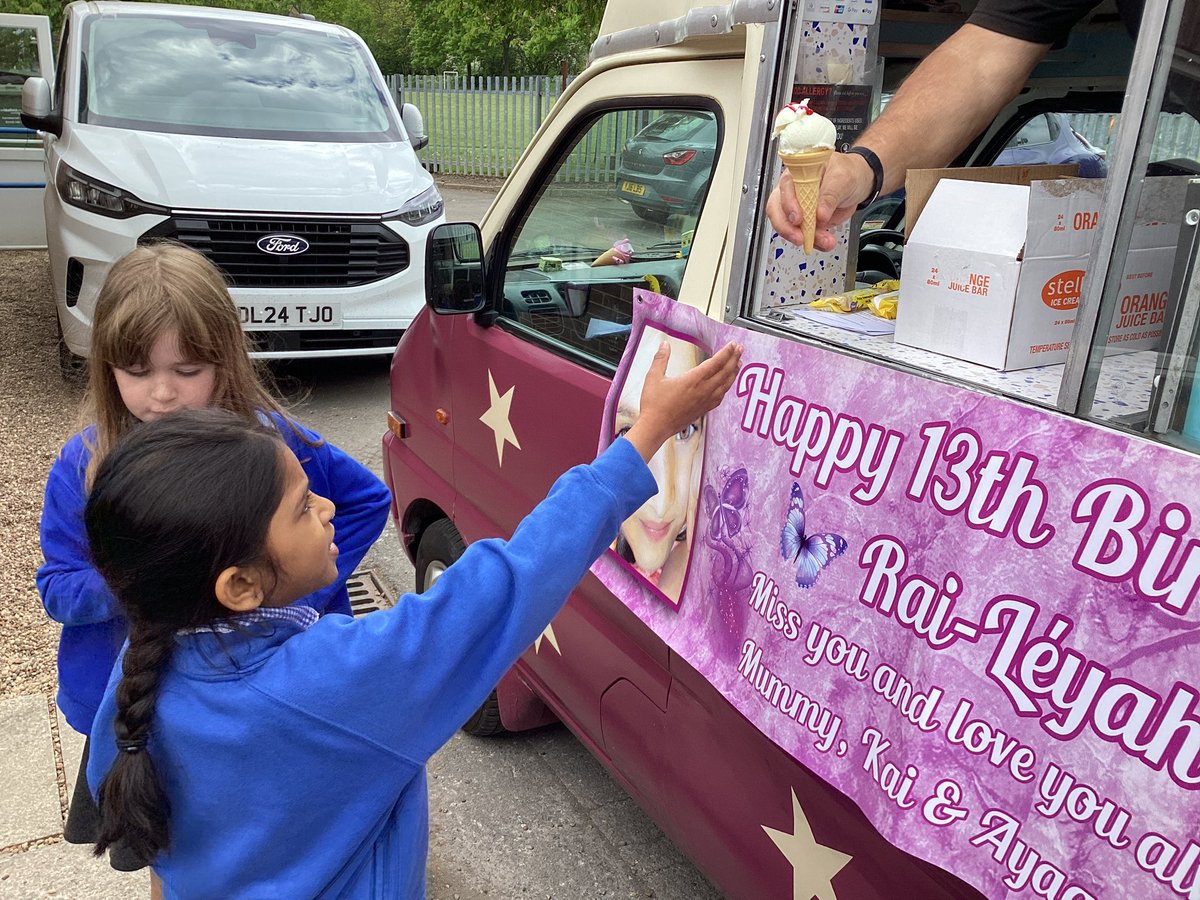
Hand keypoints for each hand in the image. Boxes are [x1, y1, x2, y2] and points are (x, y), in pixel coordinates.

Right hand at [624, 340, 742, 461]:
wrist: (656, 427)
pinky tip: (727, 385)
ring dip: (733, 372)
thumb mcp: (653, 377)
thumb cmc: (654, 405)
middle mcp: (703, 390)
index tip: (733, 344)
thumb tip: (664, 344)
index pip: (716, 362)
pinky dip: (727, 388)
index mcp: (693, 379)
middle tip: (740, 349)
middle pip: (725, 372)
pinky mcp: (704, 410)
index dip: (726, 352)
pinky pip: (721, 397)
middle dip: (734, 359)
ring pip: (726, 385)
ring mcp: (705, 401)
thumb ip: (660, 358)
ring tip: (738, 364)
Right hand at [765, 152, 874, 251]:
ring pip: (791, 227)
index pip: (785, 189)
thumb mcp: (842, 179)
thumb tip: (820, 215)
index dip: (788, 204)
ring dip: (807, 238)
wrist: (858, 184)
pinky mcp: (807, 222)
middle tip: (801, 238)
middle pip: (778, 211)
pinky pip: (805, 235)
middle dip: (788, 228)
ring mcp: (799, 208)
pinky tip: (825, 242)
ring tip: (825, 241)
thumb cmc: (847, 173)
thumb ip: (830, 196)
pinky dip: (815, 242)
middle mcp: (793, 191)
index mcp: (798, 173)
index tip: (798, 219)